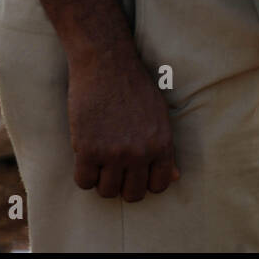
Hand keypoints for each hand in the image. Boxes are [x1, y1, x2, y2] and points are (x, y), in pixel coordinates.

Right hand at [67, 42, 179, 201]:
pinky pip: (83, 182)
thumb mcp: (159, 116)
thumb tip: (175, 178)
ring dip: (102, 180)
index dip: (146, 182)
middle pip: (132, 195)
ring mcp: (114, 153)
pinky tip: (86, 158)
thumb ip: (165, 150)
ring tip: (100, 161)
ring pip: (106, 191)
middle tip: (115, 168)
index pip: (159, 186)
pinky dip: (83, 174)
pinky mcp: (88, 149)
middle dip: (123, 185)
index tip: (136, 173)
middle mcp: (140, 153)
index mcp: (162, 144)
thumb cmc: (134, 87)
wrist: (106, 64)